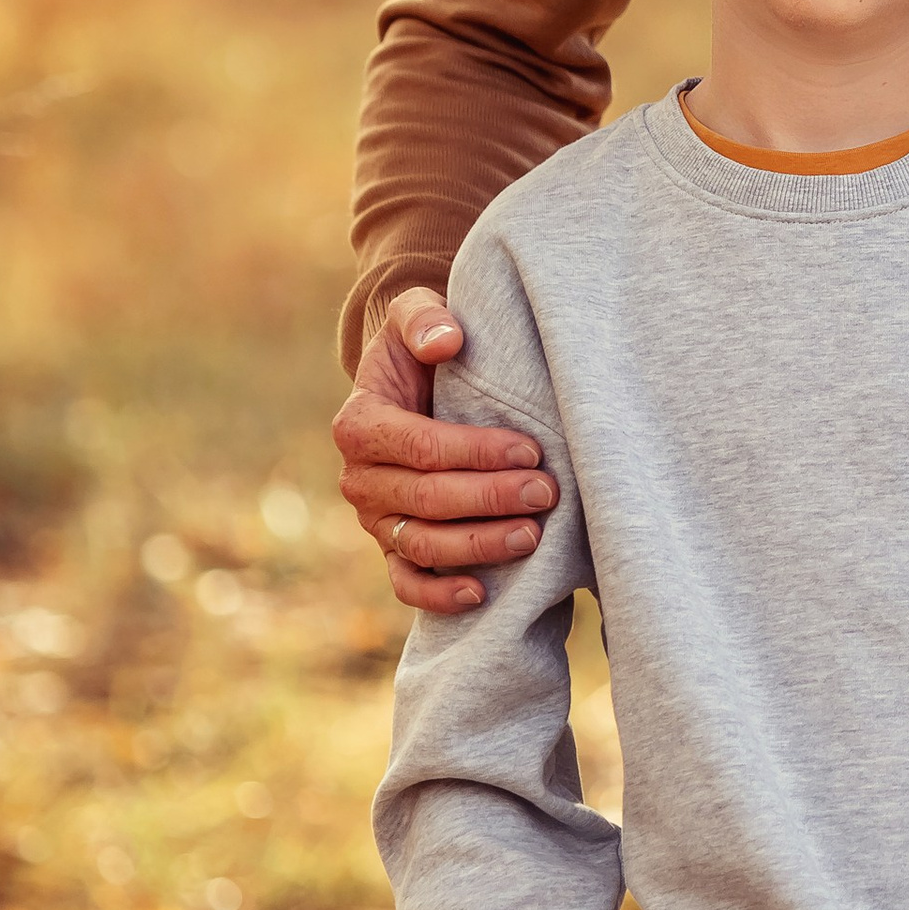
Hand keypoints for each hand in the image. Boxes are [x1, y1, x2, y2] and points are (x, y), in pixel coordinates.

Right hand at [333, 288, 556, 614]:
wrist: (412, 382)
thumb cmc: (422, 347)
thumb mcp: (414, 315)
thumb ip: (424, 318)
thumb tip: (447, 340)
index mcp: (360, 424)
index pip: (423, 448)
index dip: (478, 453)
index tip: (531, 449)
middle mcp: (360, 478)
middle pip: (428, 499)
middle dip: (491, 499)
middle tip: (547, 492)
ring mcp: (374, 519)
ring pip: (422, 545)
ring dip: (478, 545)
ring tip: (533, 535)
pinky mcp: (391, 546)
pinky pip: (406, 582)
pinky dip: (438, 594)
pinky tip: (482, 593)